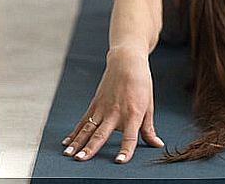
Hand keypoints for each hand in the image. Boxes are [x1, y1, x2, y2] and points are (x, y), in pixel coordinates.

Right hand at [60, 47, 164, 163]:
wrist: (127, 63)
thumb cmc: (141, 84)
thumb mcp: (149, 106)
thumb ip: (149, 129)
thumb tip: (157, 145)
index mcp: (133, 114)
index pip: (130, 137)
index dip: (125, 150)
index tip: (119, 161)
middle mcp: (116, 113)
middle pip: (102, 133)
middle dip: (91, 147)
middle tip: (82, 159)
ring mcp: (103, 109)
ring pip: (88, 128)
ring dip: (78, 142)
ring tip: (70, 154)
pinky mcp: (95, 104)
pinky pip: (83, 121)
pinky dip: (75, 132)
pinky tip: (67, 142)